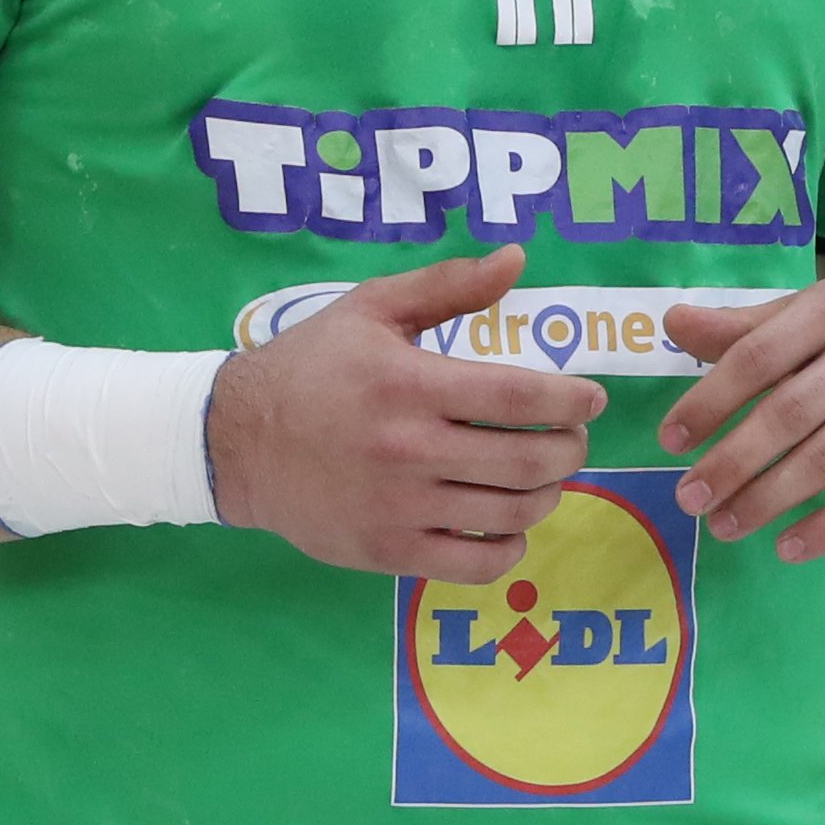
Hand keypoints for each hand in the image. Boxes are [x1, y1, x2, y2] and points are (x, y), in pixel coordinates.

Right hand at [203, 243, 599, 580]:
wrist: (234, 442)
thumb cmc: (310, 367)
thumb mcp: (371, 309)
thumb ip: (448, 285)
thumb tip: (518, 259)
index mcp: (410, 385)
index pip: (518, 397)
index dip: (571, 401)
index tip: (590, 400)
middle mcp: (409, 450)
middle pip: (527, 461)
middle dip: (570, 450)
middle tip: (571, 438)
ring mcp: (399, 508)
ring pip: (510, 515)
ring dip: (548, 495)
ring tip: (543, 476)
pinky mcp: (387, 551)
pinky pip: (474, 564)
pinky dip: (510, 548)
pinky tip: (508, 524)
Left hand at [656, 281, 824, 562]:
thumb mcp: (807, 318)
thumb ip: (742, 329)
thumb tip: (672, 323)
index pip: (758, 356)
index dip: (710, 401)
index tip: (670, 441)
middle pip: (789, 413)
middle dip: (732, 461)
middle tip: (688, 498)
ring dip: (768, 500)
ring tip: (723, 526)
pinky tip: (787, 548)